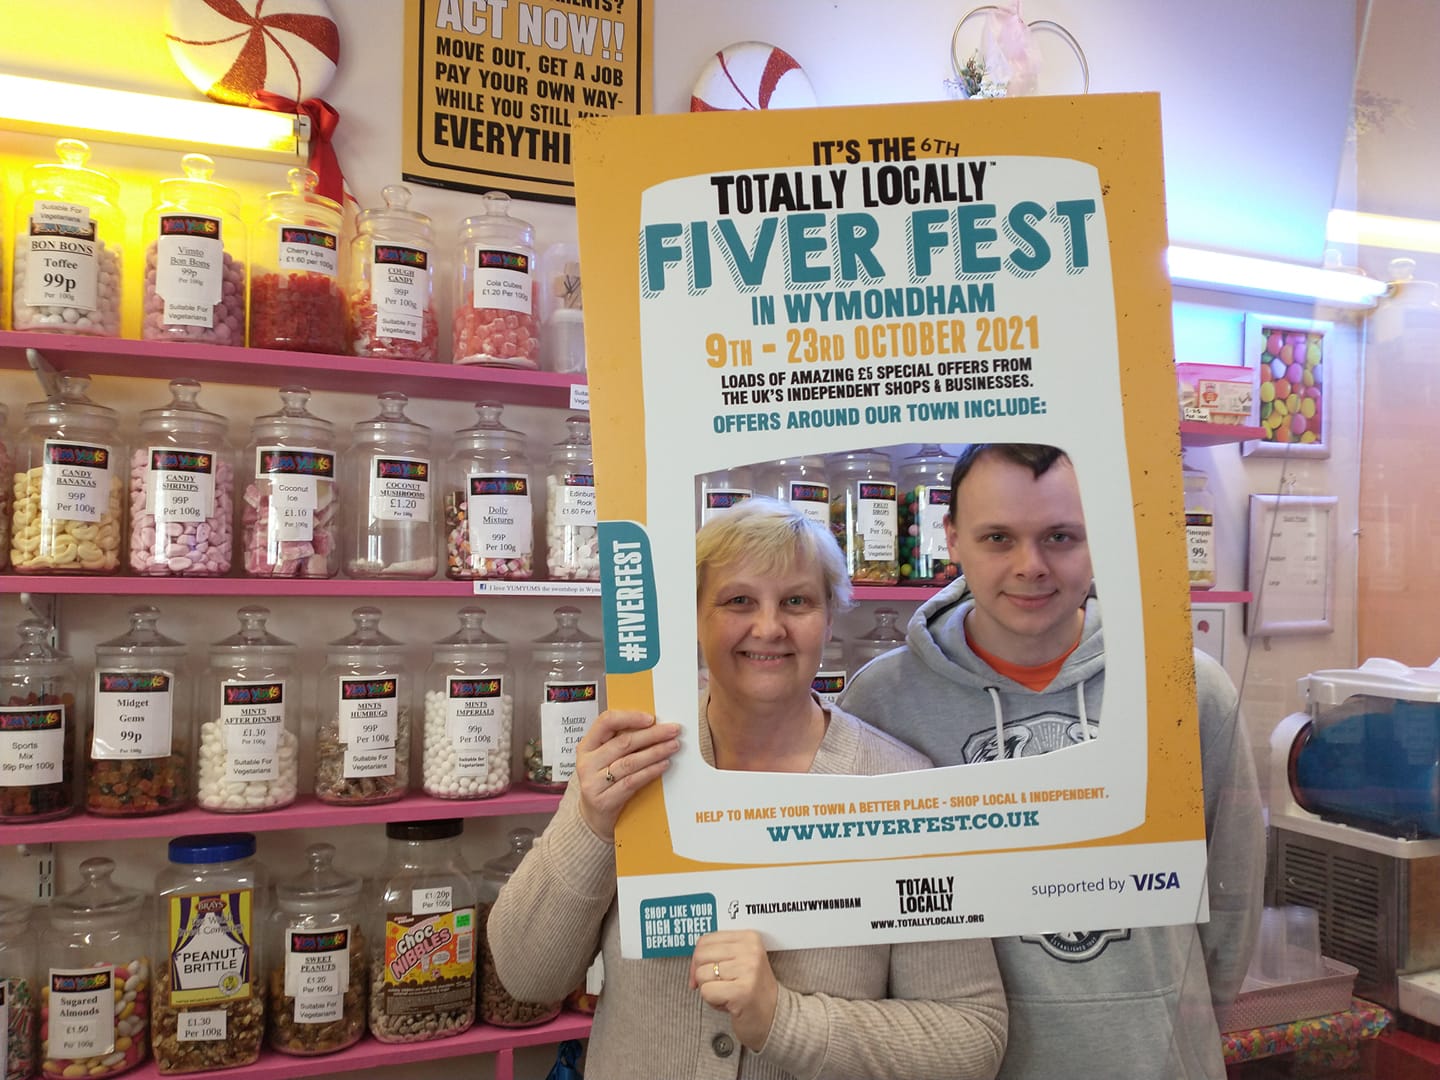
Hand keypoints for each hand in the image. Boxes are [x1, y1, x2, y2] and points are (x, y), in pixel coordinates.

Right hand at [576, 709, 680, 840]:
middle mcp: (587, 762)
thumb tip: (654, 725)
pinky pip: (632, 781)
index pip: (605, 722)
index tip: (651, 718)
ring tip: (673, 746)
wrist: (591, 817)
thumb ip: (621, 742)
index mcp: (586, 746)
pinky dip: (650, 771)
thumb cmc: (603, 782)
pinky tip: (664, 765)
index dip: (629, 717)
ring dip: (655, 752)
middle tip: (673, 730)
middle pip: (623, 743)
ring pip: (629, 762)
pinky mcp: (604, 800)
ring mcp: (593, 782)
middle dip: (652, 735)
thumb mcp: (604, 758)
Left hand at [690, 930, 778, 1051]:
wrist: (774, 1016)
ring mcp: (748, 970)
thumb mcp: (739, 961)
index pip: (706, 940)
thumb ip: (717, 953)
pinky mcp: (742, 991)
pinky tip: (728, 1003)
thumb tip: (692, 961)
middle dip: (701, 974)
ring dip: (709, 989)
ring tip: (727, 994)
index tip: (703, 971)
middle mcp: (750, 950)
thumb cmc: (751, 989)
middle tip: (717, 985)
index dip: (697, 959)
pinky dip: (712, 1001)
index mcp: (749, 938)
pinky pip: (707, 991)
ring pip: (702, 975)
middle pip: (701, 956)